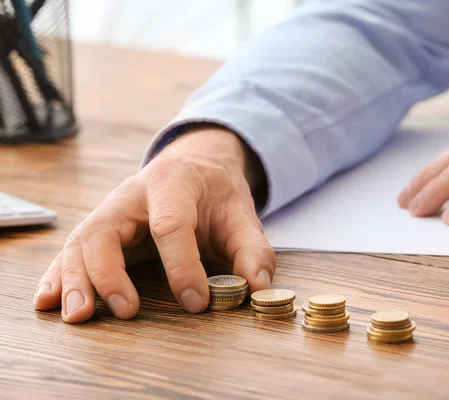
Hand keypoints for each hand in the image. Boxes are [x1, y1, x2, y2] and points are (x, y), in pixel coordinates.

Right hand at [33, 126, 274, 322]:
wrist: (194, 168)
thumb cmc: (216, 194)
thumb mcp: (242, 215)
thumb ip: (252, 250)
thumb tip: (259, 287)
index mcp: (173, 183)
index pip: (170, 225)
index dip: (182, 266)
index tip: (196, 302)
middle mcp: (131, 195)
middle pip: (106, 231)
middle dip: (110, 273)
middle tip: (125, 312)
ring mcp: (110, 210)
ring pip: (81, 242)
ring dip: (76, 280)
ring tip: (79, 316)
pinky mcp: (100, 228)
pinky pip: (72, 251)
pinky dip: (59, 276)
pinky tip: (49, 300)